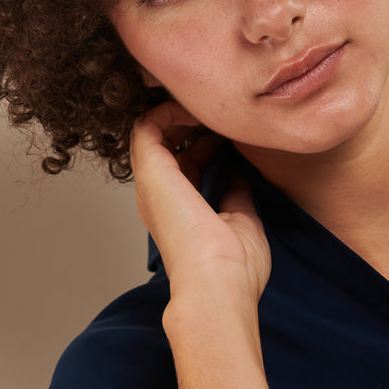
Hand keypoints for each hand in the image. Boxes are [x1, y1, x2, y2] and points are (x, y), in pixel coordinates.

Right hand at [130, 101, 270, 305]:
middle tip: (220, 114)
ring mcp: (152, 184)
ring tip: (208, 105)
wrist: (218, 283)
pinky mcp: (150, 171)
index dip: (207, 144)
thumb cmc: (233, 268)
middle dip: (191, 124)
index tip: (233, 134)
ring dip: (179, 113)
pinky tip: (198, 110)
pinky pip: (146, 126)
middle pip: (165, 146)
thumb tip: (239, 173)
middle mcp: (159, 197)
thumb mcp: (242, 220)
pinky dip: (169, 110)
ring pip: (152, 132)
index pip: (185, 166)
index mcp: (180, 211)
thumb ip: (237, 194)